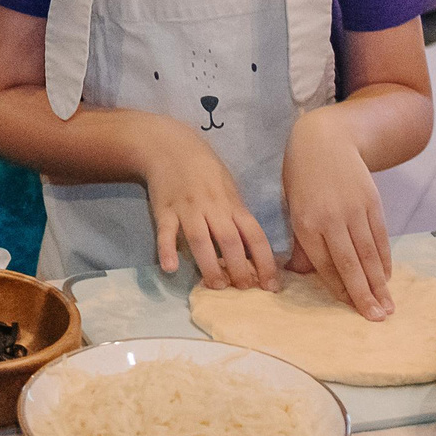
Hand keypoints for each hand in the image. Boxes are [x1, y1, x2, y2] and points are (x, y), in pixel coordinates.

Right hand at [140, 126, 277, 289]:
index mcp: (232, 204)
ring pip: (200, 239)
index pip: (254, 235)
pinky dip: (167, 250)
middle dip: (239, 268)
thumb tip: (253, 251)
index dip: (265, 262)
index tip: (272, 286)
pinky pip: (166, 232)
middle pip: (229, 241)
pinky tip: (170, 268)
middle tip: (244, 289)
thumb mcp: (228, 189)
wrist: (170, 146)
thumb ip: (238, 216)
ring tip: (216, 285)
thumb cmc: (205, 170)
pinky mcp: (164, 209)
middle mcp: (213, 207)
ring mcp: (188, 209)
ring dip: (209, 265)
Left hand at [283, 107, 392, 319]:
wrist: (325, 138)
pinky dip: (384, 258)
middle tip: (376, 319)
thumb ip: (301, 242)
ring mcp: (354, 210)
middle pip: (350, 263)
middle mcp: (330, 218)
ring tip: (387, 307)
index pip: (323, 263)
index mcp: (305, 222)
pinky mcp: (372, 202)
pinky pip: (380, 237)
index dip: (338, 288)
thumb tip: (301, 275)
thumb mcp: (292, 205)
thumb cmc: (302, 175)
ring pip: (368, 254)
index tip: (350, 309)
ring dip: (379, 283)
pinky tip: (387, 276)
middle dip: (363, 295)